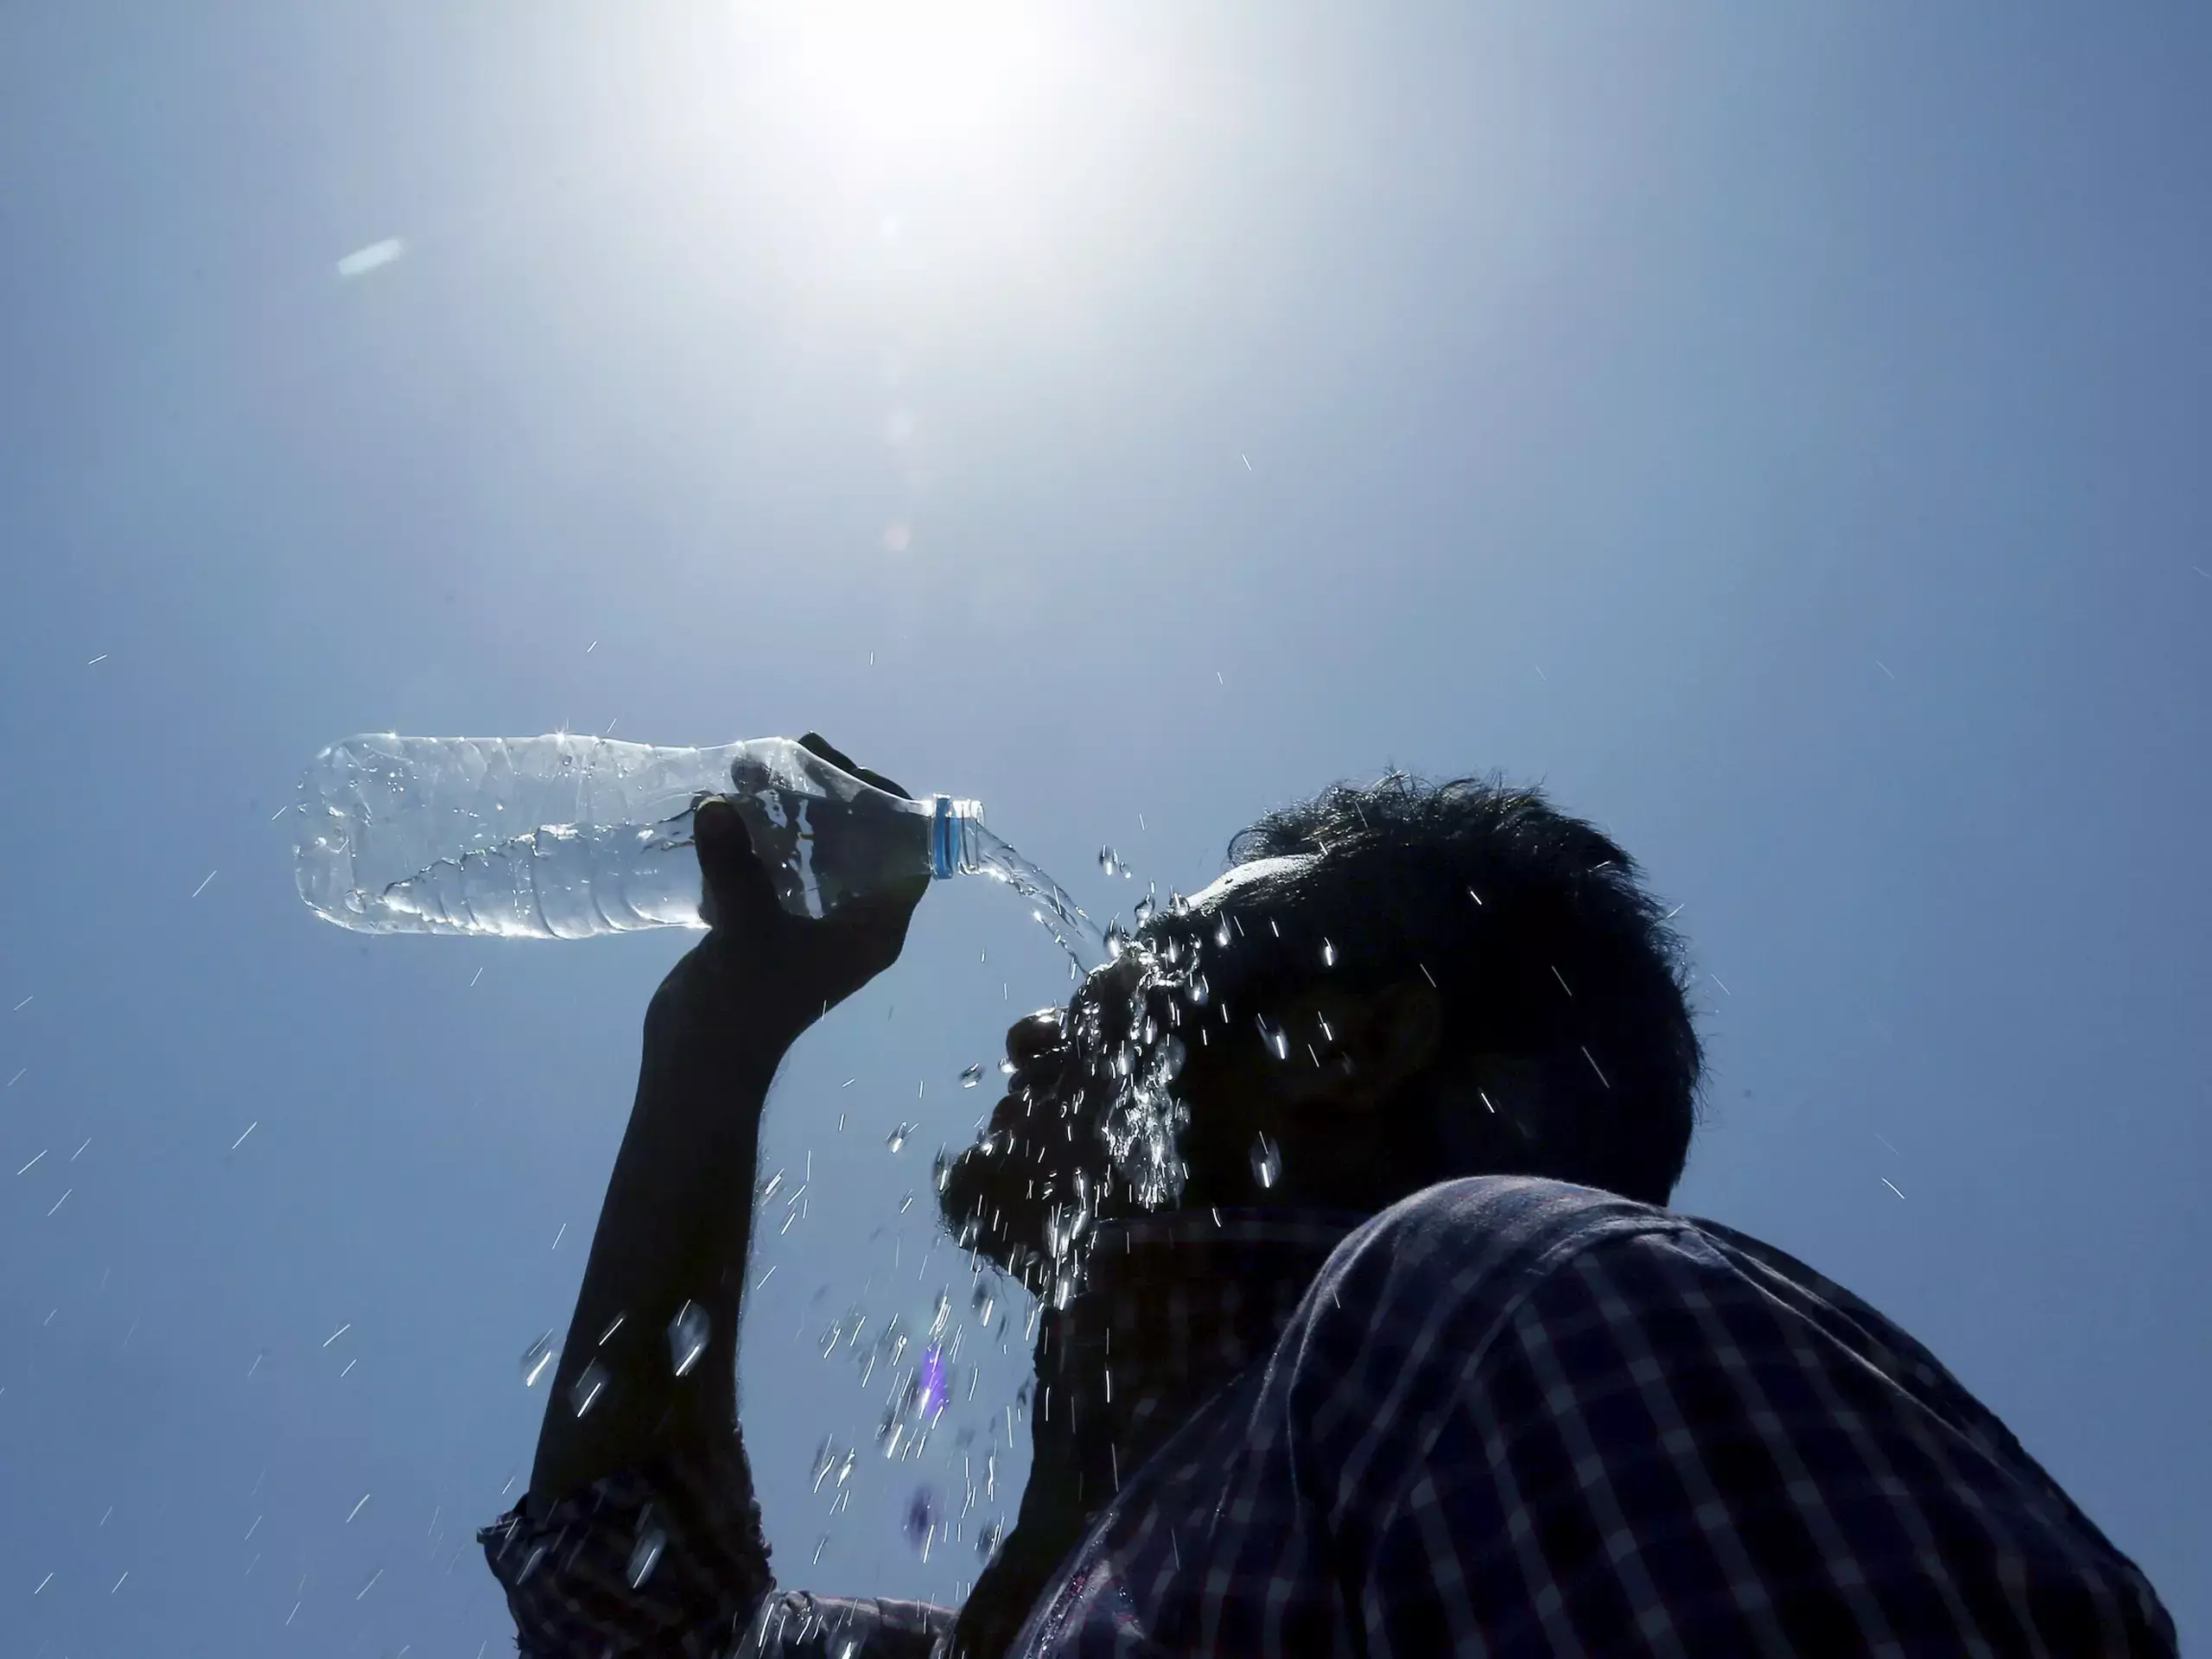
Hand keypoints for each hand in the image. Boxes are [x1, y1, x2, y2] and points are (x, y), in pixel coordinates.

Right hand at [651, 734, 929, 1055]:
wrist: (697, 1063)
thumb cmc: (741, 1006)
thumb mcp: (743, 931)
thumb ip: (735, 865)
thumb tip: (716, 805)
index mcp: (875, 928)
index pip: (908, 852)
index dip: (888, 804)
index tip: (848, 768)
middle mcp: (852, 921)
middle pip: (861, 840)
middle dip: (831, 793)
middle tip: (797, 752)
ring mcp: (811, 921)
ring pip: (815, 847)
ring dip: (789, 807)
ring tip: (752, 767)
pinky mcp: (770, 922)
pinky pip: (778, 863)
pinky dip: (759, 832)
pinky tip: (727, 802)